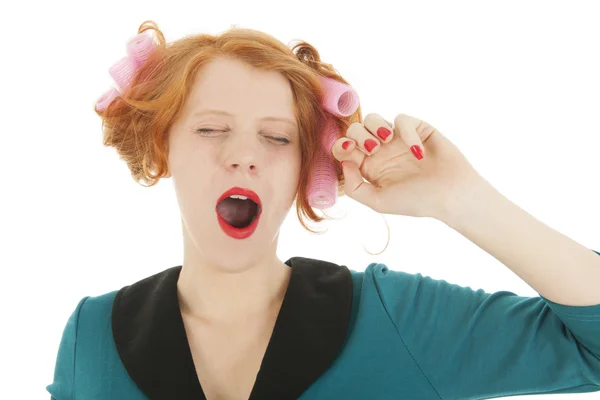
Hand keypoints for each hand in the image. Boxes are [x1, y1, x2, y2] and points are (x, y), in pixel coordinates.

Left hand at [330, 113, 484, 220]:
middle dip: (358, 135)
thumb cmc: (416, 201)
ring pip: (373, 119)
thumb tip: (344, 161)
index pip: (345, 149)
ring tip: (384, 142)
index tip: (349, 150)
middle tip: (372, 149)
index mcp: (368, 168)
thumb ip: (355, 187)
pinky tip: (416, 152)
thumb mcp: (379, 201)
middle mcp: (380, 151)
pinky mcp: (417, 129)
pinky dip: (406, 132)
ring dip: (374, 126)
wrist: (451, 195)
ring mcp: (397, 139)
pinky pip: (402, 119)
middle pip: (355, 130)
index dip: (341, 146)